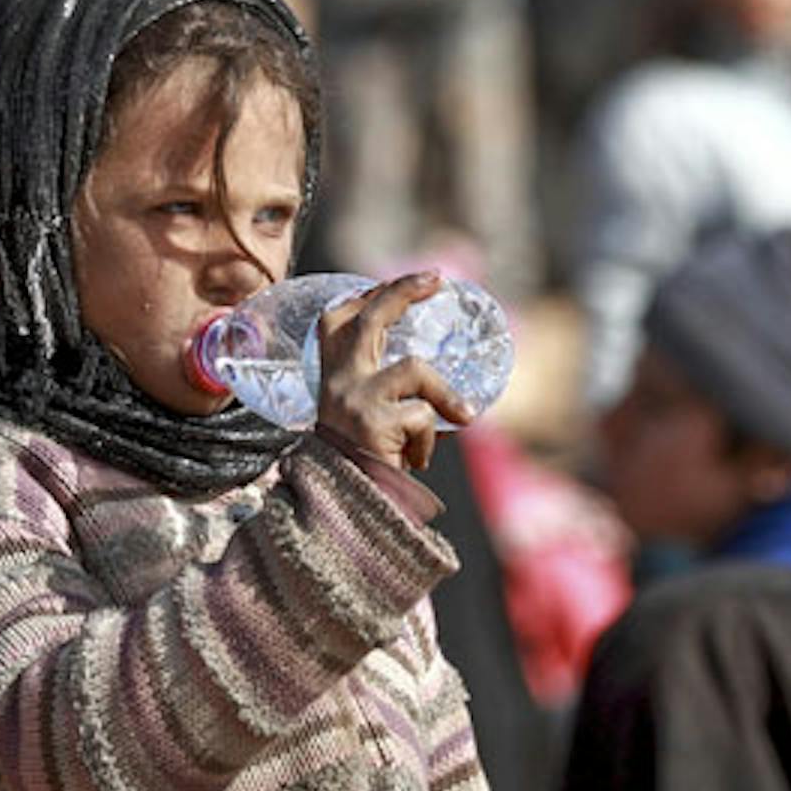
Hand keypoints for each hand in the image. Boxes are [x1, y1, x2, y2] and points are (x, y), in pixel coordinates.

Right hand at [314, 272, 474, 472]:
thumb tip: (447, 392)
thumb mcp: (366, 424)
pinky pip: (423, 416)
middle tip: (437, 278)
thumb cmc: (360, 470)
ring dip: (444, 393)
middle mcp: (337, 383)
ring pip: (414, 369)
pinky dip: (430, 441)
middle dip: (402, 291)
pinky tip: (417, 461)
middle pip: (368, 319)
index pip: (337, 320)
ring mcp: (354, 400)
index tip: (408, 282)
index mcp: (331, 379)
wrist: (341, 512)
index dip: (369, 295)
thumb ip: (390, 398)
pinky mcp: (374, 423)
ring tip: (460, 418)